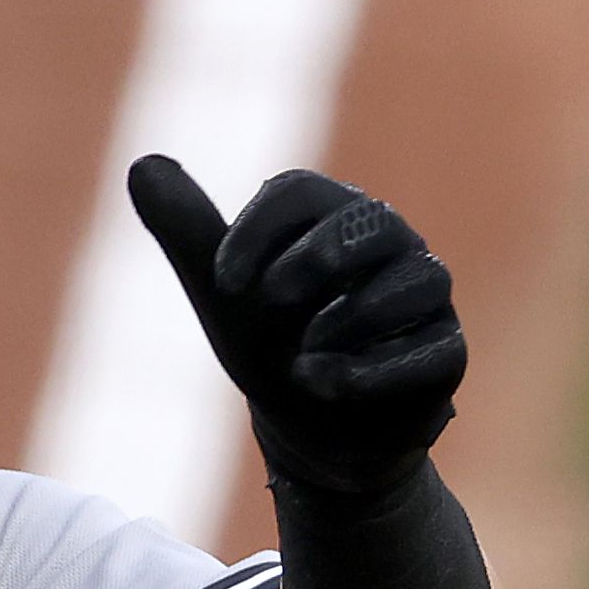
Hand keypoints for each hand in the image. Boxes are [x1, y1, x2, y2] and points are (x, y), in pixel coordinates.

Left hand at [126, 155, 465, 494]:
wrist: (304, 425)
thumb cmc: (267, 340)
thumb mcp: (221, 290)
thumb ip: (187, 228)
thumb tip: (142, 163)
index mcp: (327, 218)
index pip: (300, 191)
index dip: (258, 230)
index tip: (222, 280)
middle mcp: (387, 245)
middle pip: (370, 221)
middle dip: (319, 256)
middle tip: (271, 299)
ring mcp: (423, 297)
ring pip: (418, 280)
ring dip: (352, 317)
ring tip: (301, 356)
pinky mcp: (446, 353)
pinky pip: (434, 350)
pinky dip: (376, 369)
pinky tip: (325, 384)